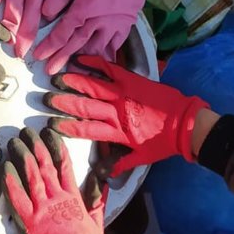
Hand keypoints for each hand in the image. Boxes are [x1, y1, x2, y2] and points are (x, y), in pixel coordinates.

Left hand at [2, 127, 109, 233]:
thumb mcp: (97, 218)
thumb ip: (97, 195)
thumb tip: (99, 175)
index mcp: (74, 195)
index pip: (64, 164)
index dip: (56, 146)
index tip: (49, 132)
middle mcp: (57, 197)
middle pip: (44, 165)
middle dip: (35, 145)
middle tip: (26, 131)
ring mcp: (43, 207)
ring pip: (31, 175)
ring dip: (22, 156)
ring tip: (13, 141)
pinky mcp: (30, 220)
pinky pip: (18, 197)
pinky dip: (10, 181)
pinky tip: (4, 166)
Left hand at [33, 0, 170, 72]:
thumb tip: (46, 13)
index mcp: (85, 8)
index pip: (63, 31)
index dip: (50, 45)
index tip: (39, 56)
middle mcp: (99, 21)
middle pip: (77, 44)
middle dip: (62, 58)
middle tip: (50, 71)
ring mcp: (114, 26)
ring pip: (96, 49)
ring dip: (83, 62)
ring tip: (71, 72)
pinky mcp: (125, 27)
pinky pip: (114, 47)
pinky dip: (105, 58)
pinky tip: (97, 66)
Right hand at [45, 55, 208, 175]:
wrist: (188, 124)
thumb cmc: (165, 143)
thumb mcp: (142, 157)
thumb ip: (121, 163)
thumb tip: (104, 174)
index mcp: (116, 132)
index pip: (87, 130)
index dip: (68, 126)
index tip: (52, 124)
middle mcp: (116, 112)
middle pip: (85, 107)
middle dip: (64, 103)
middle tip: (46, 99)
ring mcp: (123, 94)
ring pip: (94, 87)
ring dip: (74, 83)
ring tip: (57, 79)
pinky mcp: (132, 80)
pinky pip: (110, 69)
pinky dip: (95, 63)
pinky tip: (80, 59)